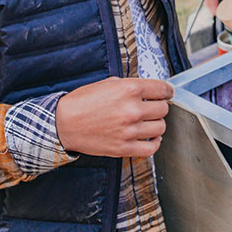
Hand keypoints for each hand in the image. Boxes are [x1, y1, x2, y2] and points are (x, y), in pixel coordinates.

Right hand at [55, 77, 173, 157]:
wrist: (64, 123)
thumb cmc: (83, 102)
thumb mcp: (109, 83)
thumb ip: (132, 86)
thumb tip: (150, 90)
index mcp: (130, 90)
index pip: (163, 90)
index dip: (167, 91)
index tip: (167, 94)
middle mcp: (133, 110)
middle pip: (163, 109)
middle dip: (159, 107)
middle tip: (152, 107)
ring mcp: (130, 130)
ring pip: (160, 127)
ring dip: (156, 123)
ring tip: (148, 121)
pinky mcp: (124, 147)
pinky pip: (152, 148)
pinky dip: (155, 142)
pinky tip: (151, 137)